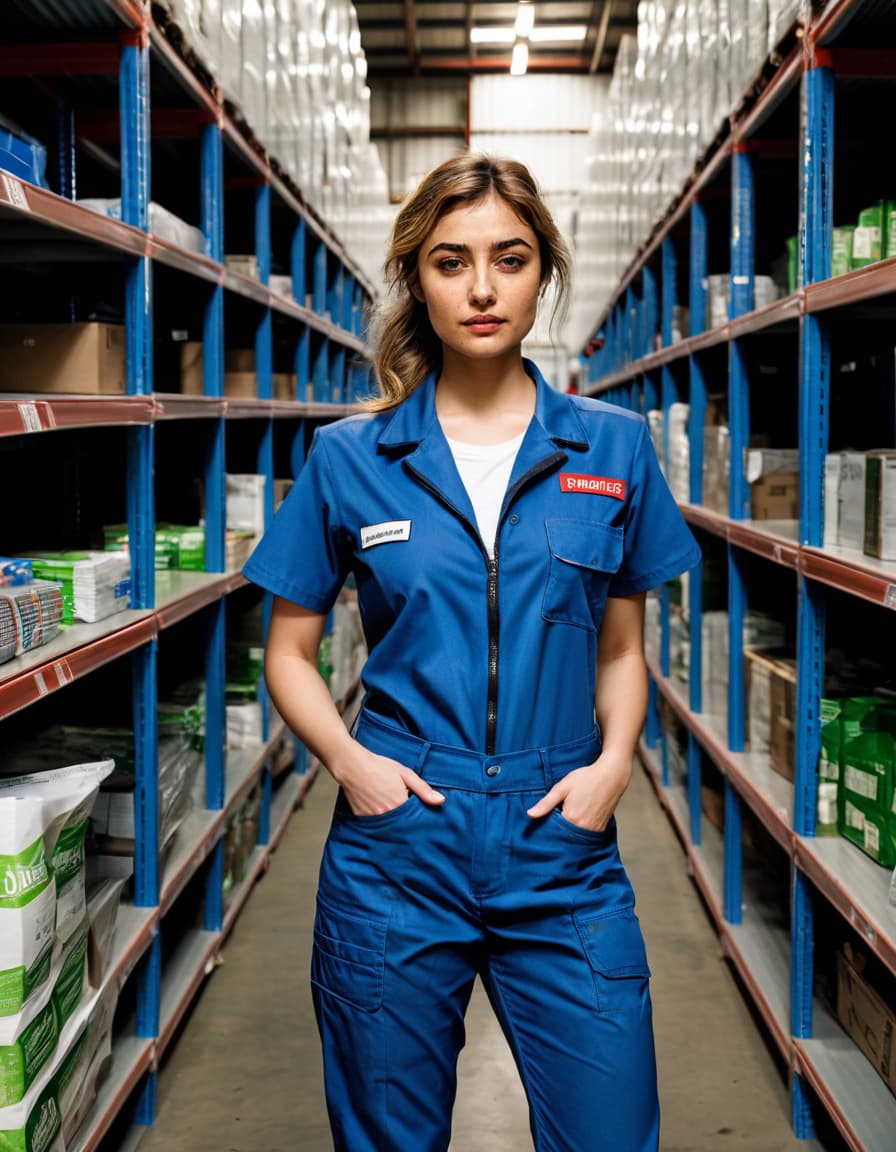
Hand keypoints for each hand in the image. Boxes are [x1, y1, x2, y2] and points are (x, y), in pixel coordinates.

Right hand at [331, 745, 445, 816]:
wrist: (352, 765)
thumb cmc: (379, 767)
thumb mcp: (405, 774)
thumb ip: (423, 789)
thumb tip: (440, 800)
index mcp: (400, 805)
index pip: (414, 818)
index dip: (417, 815)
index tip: (418, 812)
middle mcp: (387, 815)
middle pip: (401, 824)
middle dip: (404, 819)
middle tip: (401, 808)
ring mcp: (374, 818)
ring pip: (388, 825)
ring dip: (391, 819)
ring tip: (388, 805)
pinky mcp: (362, 818)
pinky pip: (374, 823)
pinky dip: (378, 818)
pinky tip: (377, 806)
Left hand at [526, 751, 632, 831]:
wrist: (612, 775)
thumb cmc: (586, 778)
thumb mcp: (562, 787)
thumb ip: (546, 803)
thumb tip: (530, 814)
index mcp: (571, 818)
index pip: (553, 831)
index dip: (546, 828)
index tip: (543, 825)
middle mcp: (584, 827)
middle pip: (564, 837)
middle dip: (557, 833)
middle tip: (553, 824)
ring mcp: (594, 829)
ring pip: (576, 838)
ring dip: (568, 834)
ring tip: (564, 823)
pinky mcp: (601, 828)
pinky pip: (586, 836)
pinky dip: (579, 833)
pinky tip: (576, 823)